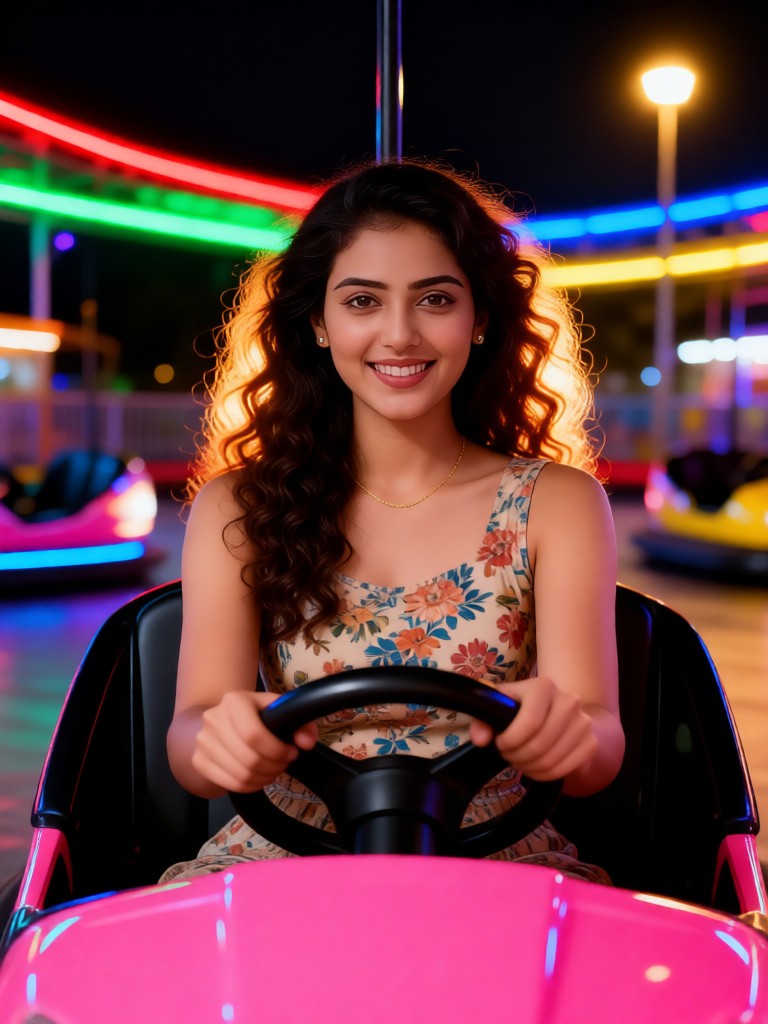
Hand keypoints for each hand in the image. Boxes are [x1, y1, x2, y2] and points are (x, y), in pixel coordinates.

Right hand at [191, 691, 317, 792]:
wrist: (219, 720)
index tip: (291, 752)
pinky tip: (259, 778)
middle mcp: (213, 718)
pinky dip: (250, 786)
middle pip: (249, 758)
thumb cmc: (255, 715)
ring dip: (264, 778)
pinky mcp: (199, 761)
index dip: (277, 750)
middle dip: (274, 766)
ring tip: (272, 771)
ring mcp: (203, 742)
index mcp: (234, 700)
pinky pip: (230, 784)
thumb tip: (306, 743)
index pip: (254, 734)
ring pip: (241, 775)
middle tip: (283, 763)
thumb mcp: (278, 709)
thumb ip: (300, 722)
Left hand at [468, 677, 597, 781]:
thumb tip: (480, 739)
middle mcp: (569, 700)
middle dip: (518, 756)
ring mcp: (583, 722)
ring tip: (520, 762)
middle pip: (540, 744)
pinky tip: (536, 768)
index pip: (529, 722)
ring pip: (550, 760)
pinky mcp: (590, 743)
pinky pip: (564, 769)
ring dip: (529, 767)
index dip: (510, 740)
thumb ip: (483, 719)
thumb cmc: (523, 708)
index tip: (500, 744)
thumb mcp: (501, 705)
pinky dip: (544, 775)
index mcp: (544, 686)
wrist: (560, 713)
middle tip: (509, 756)